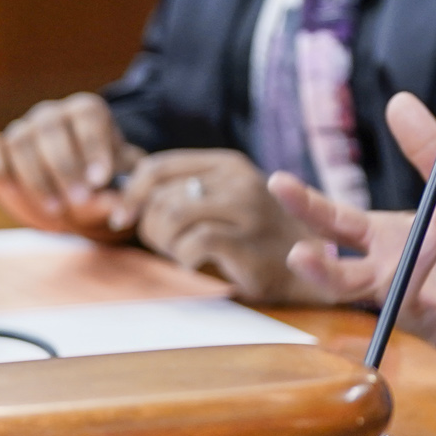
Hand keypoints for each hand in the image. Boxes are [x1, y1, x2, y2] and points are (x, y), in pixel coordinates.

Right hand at [0, 92, 146, 237]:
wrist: (78, 197)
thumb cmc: (105, 186)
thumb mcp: (122, 188)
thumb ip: (119, 193)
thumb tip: (110, 202)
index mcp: (87, 111)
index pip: (88, 116)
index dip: (93, 146)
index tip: (100, 179)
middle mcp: (52, 114)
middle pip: (51, 129)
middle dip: (65, 167)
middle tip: (80, 199)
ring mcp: (22, 128)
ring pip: (20, 141)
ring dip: (35, 177)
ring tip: (55, 208)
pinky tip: (8, 188)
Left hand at [127, 149, 335, 303]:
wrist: (311, 271)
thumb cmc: (258, 238)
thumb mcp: (227, 202)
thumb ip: (186, 192)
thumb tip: (124, 196)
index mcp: (229, 165)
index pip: (157, 167)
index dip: (131, 194)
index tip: (123, 218)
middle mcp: (240, 180)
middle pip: (159, 198)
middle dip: (150, 228)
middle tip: (167, 247)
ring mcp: (246, 210)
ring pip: (170, 218)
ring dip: (166, 245)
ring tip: (185, 255)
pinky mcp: (247, 242)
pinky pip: (192, 245)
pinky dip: (185, 260)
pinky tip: (201, 265)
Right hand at [270, 92, 435, 370]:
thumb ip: (429, 152)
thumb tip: (398, 99)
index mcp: (385, 243)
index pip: (336, 224)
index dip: (306, 205)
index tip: (278, 181)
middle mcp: (391, 278)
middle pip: (343, 280)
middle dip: (318, 271)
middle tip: (298, 254)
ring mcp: (419, 310)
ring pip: (400, 299)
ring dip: (415, 267)